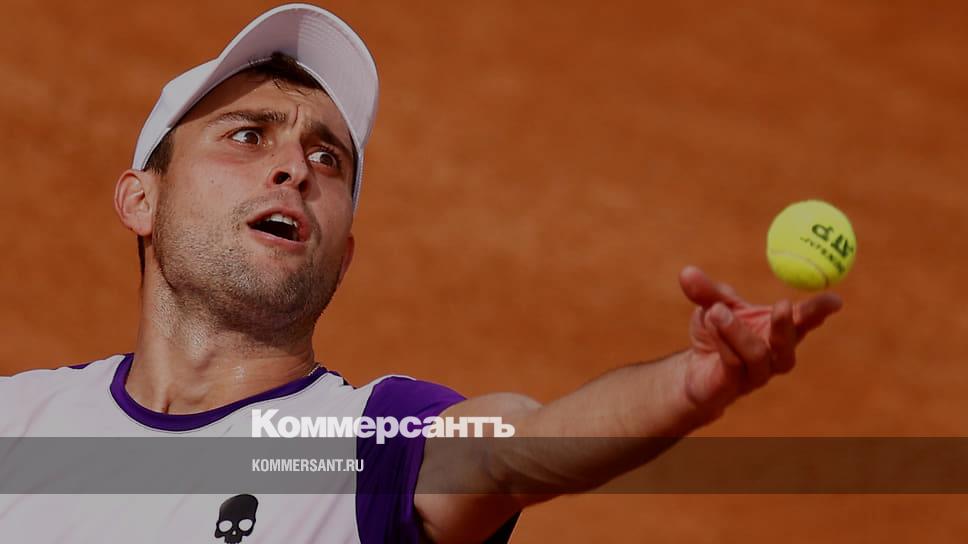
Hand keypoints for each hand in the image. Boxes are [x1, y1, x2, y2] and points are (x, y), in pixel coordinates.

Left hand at [676, 265, 841, 419]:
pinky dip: (721, 340)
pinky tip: (709, 323)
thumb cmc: (716, 334)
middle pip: (790, 344)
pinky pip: (733, 363)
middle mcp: (774, 354)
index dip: (821, 311)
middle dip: (787, 325)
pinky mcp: (734, 385)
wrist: (694, 371)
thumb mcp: (712, 306)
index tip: (836, 300)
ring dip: (738, 330)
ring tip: (717, 310)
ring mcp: (757, 373)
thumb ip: (706, 291)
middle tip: (784, 304)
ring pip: (758, 354)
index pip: (805, 320)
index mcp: (779, 330)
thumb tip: (686, 272)